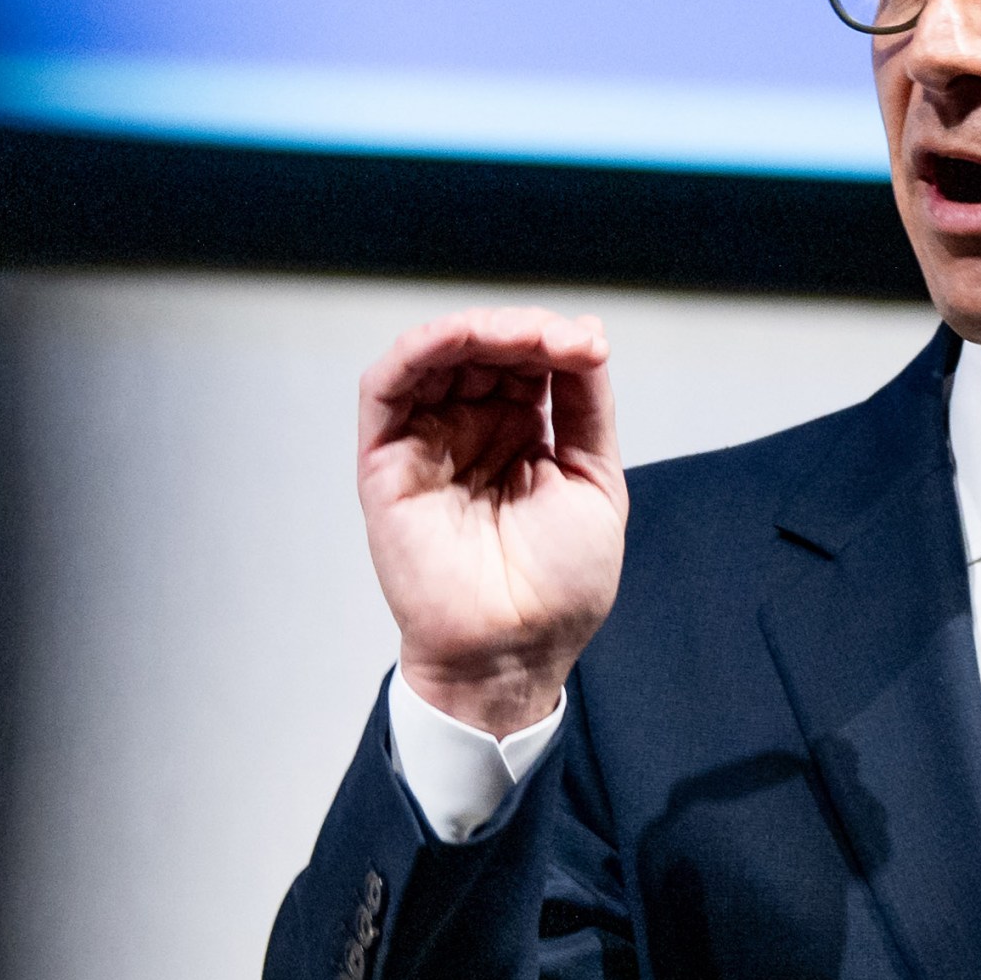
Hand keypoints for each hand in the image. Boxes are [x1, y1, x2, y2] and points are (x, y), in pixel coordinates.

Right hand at [357, 307, 625, 735]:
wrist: (517, 649)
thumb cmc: (559, 587)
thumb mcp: (594, 477)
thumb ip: (586, 404)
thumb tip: (587, 333)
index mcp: (519, 435)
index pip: (526, 360)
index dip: (553, 340)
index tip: (588, 345)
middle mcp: (469, 431)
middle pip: (482, 349)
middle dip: (520, 331)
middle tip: (558, 338)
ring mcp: (426, 443)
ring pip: (435, 356)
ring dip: (475, 330)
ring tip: (519, 336)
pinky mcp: (386, 462)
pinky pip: (386, 388)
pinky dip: (419, 350)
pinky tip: (460, 338)